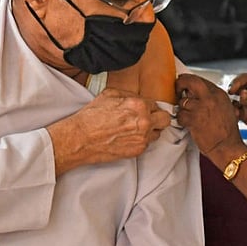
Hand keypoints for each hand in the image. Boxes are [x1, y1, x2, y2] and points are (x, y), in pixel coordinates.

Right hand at [48, 88, 170, 173]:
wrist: (81, 138)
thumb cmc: (92, 116)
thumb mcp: (110, 94)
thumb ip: (129, 95)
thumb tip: (138, 98)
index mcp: (138, 105)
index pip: (155, 104)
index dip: (148, 106)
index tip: (143, 110)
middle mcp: (144, 121)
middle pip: (165, 119)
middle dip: (157, 118)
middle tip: (147, 118)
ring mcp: (142, 137)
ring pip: (158, 133)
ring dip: (150, 130)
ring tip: (135, 129)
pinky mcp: (138, 150)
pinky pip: (147, 144)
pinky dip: (141, 140)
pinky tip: (128, 137)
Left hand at [174, 73, 243, 156]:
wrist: (227, 147)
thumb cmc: (227, 132)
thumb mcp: (226, 108)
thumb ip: (213, 99)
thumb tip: (197, 94)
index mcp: (219, 94)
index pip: (200, 80)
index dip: (190, 81)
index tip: (185, 84)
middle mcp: (211, 98)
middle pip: (190, 81)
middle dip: (181, 83)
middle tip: (177, 88)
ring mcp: (201, 108)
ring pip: (182, 102)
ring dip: (182, 109)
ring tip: (187, 115)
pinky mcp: (194, 120)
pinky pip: (180, 115)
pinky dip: (181, 120)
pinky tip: (187, 124)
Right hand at [228, 73, 246, 140]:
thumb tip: (241, 94)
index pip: (244, 78)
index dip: (237, 83)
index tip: (232, 89)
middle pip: (237, 88)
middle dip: (232, 92)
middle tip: (230, 97)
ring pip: (234, 100)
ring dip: (232, 103)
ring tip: (234, 107)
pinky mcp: (245, 114)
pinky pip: (235, 111)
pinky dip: (233, 112)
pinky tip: (236, 115)